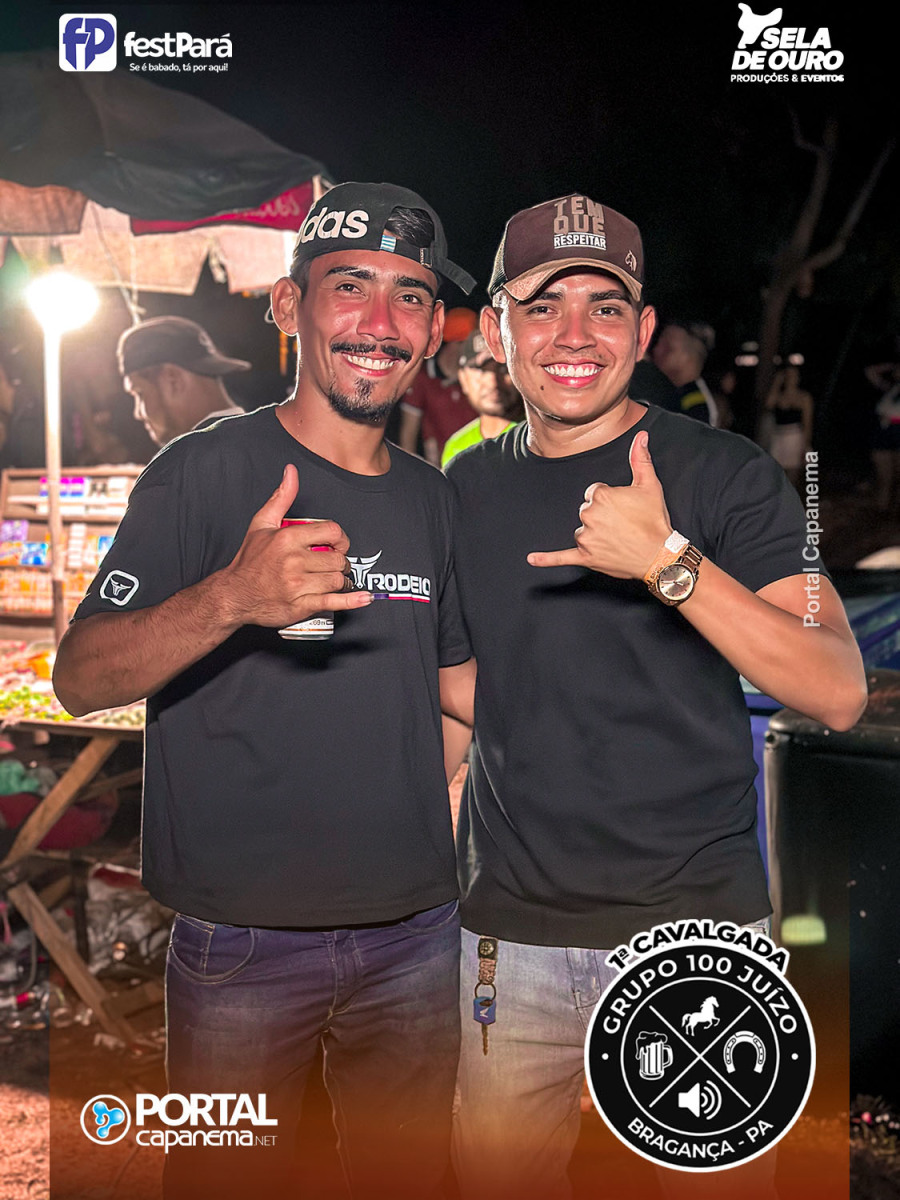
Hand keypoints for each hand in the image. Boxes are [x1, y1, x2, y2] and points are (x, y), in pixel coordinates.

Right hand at [221, 465, 371, 626]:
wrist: (234, 595)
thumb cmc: (249, 561)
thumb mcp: (261, 524)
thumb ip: (281, 497)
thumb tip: (291, 472)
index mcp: (287, 538)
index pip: (332, 532)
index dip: (341, 538)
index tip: (337, 544)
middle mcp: (293, 561)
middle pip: (338, 558)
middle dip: (339, 561)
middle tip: (331, 563)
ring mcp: (297, 585)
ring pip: (337, 579)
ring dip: (339, 580)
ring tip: (329, 578)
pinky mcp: (300, 606)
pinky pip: (333, 602)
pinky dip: (351, 600)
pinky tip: (362, 597)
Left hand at [527, 431, 673, 579]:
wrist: (659, 555)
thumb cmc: (654, 520)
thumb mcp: (650, 485)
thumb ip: (640, 458)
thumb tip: (641, 436)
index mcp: (600, 495)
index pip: (594, 492)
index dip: (610, 500)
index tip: (624, 508)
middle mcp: (588, 515)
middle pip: (586, 510)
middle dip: (601, 517)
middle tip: (623, 525)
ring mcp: (585, 537)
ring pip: (582, 530)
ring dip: (594, 534)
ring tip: (617, 539)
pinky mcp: (585, 557)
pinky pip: (561, 557)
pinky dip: (547, 559)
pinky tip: (532, 558)